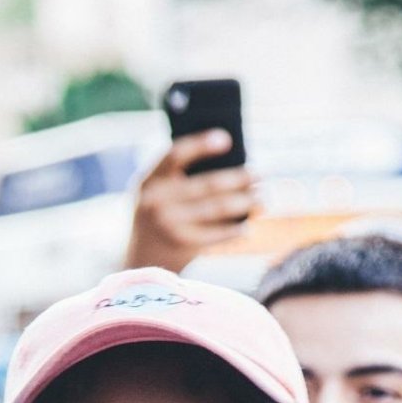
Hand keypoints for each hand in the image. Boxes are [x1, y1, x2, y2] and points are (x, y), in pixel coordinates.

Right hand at [125, 132, 258, 272]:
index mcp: (148, 181)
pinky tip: (247, 226)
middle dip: (238, 179)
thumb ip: (176, 177)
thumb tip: (230, 162)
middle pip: (207, 184)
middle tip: (259, 175)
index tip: (226, 139)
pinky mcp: (183, 245)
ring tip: (262, 198)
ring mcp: (170, 224)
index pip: (175, 155)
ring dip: (245, 202)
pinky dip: (235, 230)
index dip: (200, 144)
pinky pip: (217, 234)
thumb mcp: (153, 194)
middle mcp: (157, 201)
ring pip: (218, 208)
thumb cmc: (156, 219)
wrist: (139, 263)